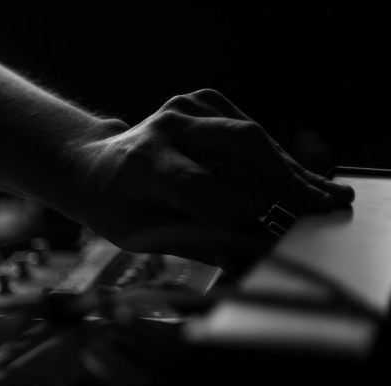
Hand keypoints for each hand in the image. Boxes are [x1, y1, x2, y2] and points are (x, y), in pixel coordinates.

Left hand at [63, 89, 353, 266]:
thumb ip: (192, 242)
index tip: (267, 240)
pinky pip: (248, 129)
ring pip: (253, 135)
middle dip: (284, 179)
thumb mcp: (140, 235)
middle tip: (318, 207)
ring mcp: (185, 108)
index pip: (202, 188)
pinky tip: (286, 180)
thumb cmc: (115, 207)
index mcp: (143, 164)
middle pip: (242, 144)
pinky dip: (270, 157)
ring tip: (319, 197)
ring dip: (287, 169)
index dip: (238, 215)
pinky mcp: (203, 101)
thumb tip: (243, 258)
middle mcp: (166, 128)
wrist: (91, 166)